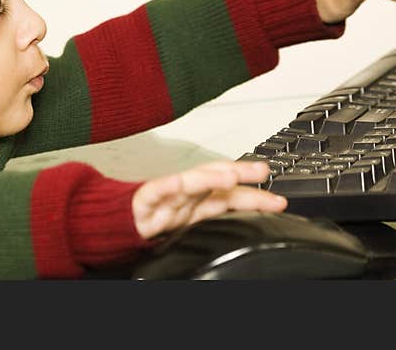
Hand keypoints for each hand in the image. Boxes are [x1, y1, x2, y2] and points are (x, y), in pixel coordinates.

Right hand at [131, 160, 286, 239]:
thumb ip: (216, 217)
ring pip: (188, 183)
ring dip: (209, 177)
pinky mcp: (143, 202)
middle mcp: (186, 197)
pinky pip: (154, 193)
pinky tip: (177, 182)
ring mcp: (166, 198)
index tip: (279, 200)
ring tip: (230, 175)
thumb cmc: (151, 222)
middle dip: (239, 174)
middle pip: (214, 182)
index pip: (230, 195)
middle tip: (263, 171)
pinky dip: (166, 186)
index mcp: (198, 204)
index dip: (254, 194)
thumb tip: (254, 222)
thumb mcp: (191, 223)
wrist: (116, 224)